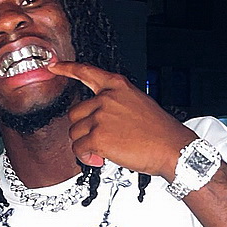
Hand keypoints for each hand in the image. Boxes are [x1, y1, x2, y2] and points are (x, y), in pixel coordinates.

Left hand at [48, 62, 194, 177]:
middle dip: (83, 130)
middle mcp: (107, 98)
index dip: (67, 69)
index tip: (54, 66)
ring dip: (85, 145)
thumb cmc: (160, 132)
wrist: (172, 148)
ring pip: (75, 133)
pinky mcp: (98, 137)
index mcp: (118, 86)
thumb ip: (117, 106)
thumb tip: (101, 122)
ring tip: (102, 152)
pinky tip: (100, 160)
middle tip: (99, 141)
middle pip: (75, 113)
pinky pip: (79, 149)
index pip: (87, 72)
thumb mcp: (139, 104)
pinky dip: (86, 158)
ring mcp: (101, 117)